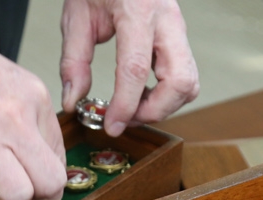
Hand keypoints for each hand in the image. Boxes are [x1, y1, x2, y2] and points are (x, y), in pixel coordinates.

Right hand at [0, 20, 66, 199]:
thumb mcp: (12, 82)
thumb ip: (34, 121)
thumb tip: (45, 165)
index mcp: (33, 98)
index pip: (59, 157)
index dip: (52, 178)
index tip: (42, 187)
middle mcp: (13, 121)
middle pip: (49, 183)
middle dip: (40, 196)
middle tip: (26, 193)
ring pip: (17, 197)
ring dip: (6, 197)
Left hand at [60, 0, 199, 136]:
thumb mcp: (76, 15)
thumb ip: (74, 61)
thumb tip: (73, 100)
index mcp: (137, 10)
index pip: (136, 69)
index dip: (125, 105)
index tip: (112, 125)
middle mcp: (166, 20)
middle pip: (180, 81)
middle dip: (154, 110)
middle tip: (125, 118)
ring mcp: (178, 28)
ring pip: (189, 82)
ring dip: (164, 106)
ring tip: (133, 108)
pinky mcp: (180, 36)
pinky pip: (185, 75)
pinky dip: (168, 94)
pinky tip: (142, 94)